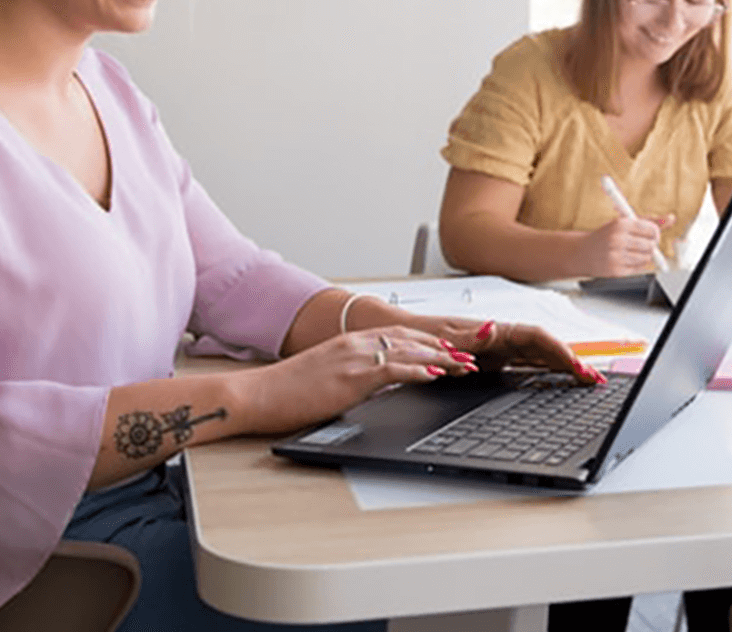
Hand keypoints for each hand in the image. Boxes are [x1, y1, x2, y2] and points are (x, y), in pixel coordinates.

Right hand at [243, 325, 474, 431]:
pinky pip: (392, 368)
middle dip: (445, 346)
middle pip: (412, 339)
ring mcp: (354, 356)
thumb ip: (359, 376)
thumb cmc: (289, 391)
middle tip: (472, 355)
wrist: (258, 394)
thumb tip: (382, 386)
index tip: (454, 349)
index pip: (402, 336)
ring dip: (442, 357)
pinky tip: (436, 374)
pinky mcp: (350, 375)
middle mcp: (356, 342)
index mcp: (352, 341)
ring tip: (466, 365)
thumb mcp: (331, 378)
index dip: (432, 341)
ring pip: (409, 350)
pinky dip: (418, 370)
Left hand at [430, 317, 604, 383]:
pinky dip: (545, 372)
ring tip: (585, 381)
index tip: (575, 365)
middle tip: (593, 379)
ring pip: (538, 357)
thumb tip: (493, 328)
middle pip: (544, 348)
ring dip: (562, 368)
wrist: (396, 340)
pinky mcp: (492, 362)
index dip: (558, 350)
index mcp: (492, 330)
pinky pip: (526, 366)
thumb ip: (469, 336)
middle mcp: (499, 338)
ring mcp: (498, 351)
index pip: (535, 338)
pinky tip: (558, 380)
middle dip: (570, 361)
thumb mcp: (441, 337)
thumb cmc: (417, 334)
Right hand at [573, 213, 673, 277]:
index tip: (651, 234)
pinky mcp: (616, 270)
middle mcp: (617, 239)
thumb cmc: (605, 236)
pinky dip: (637, 264)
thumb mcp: (624, 223)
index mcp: (620, 223)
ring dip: (644, 255)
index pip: (652, 229)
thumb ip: (649, 221)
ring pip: (647, 257)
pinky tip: (626, 259)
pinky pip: (639, 268)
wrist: (582, 253)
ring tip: (632, 251)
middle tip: (643, 243)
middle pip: (651, 245)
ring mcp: (616, 255)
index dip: (654, 233)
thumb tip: (671, 218)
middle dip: (650, 245)